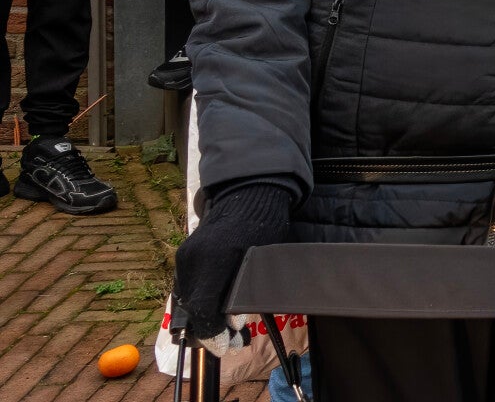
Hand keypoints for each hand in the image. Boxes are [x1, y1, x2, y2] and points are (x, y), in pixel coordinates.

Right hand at [172, 184, 292, 344]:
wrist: (249, 193)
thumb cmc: (264, 225)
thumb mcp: (262, 261)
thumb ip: (245, 292)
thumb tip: (232, 322)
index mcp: (213, 260)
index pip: (203, 308)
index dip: (212, 333)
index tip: (224, 346)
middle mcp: (192, 259)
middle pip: (192, 307)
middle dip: (210, 329)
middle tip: (230, 342)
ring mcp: (184, 256)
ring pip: (187, 299)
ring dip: (204, 316)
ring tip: (226, 329)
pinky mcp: (184, 254)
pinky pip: (187, 285)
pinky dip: (200, 300)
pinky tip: (217, 308)